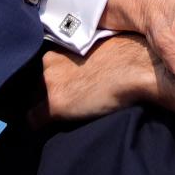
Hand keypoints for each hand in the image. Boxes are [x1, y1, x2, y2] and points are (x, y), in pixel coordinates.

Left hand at [28, 36, 174, 126]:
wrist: (140, 68)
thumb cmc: (130, 58)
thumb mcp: (101, 52)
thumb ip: (85, 60)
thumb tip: (84, 75)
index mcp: (61, 47)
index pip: (45, 67)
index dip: (52, 80)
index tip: (62, 87)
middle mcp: (49, 61)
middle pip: (36, 83)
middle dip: (45, 92)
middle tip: (66, 101)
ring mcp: (50, 82)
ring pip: (34, 100)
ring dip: (43, 107)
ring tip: (62, 114)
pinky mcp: (55, 103)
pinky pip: (34, 120)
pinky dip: (39, 126)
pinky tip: (51, 128)